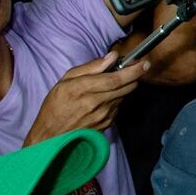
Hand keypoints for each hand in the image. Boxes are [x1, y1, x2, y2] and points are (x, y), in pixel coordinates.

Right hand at [24, 53, 145, 143]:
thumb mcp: (65, 81)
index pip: (116, 78)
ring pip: (123, 96)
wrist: (50, 137)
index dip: (134, 70)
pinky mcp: (106, 125)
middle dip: (134, 76)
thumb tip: (112, 57)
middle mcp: (95, 103)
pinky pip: (118, 107)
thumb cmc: (55, 107)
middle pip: (126, 87)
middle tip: (133, 68)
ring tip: (107, 86)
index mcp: (83, 89)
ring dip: (122, 88)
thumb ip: (90, 67)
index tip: (144, 62)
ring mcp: (102, 116)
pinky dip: (115, 100)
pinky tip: (102, 100)